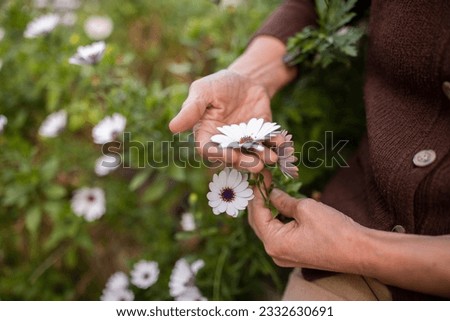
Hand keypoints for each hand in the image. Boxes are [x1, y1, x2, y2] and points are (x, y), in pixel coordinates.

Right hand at [169, 69, 277, 172]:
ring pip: (252, 155)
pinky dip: (277, 145)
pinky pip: (269, 144)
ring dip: (262, 158)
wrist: (246, 79)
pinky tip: (283, 142)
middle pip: (232, 158)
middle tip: (255, 165)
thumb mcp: (203, 91)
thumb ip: (191, 109)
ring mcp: (245, 142)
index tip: (229, 156)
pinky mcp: (262, 137)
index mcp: (207, 135)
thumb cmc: (219, 85)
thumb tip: (172, 127)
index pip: (208, 150)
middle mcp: (225, 143)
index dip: (218, 155)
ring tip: (272, 158)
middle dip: (244, 162)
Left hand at [248, 171, 364, 272]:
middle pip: (259, 222)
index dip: (258, 192)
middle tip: (264, 181)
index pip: (257, 213)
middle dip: (260, 201)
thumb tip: (272, 193)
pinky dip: (280, 219)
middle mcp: (274, 253)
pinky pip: (280, 234)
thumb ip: (283, 201)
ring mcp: (284, 256)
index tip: (260, 175)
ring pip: (269, 228)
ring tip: (273, 189)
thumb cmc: (334, 230)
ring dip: (270, 209)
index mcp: (274, 242)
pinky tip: (284, 204)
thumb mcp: (305, 208)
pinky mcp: (294, 254)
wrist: (360, 251)